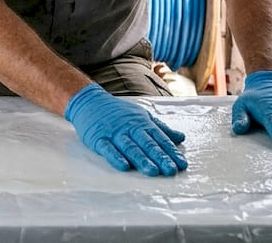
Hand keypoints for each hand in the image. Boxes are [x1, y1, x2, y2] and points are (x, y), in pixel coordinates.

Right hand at [64, 83, 187, 175]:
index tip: (181, 164)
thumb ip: (161, 128)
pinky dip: (116, 157)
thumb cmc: (118, 112)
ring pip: (129, 147)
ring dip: (141, 159)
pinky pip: (108, 148)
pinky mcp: (98, 138)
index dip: (170, 152)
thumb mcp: (142, 116)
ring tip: (153, 171)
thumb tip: (181, 138)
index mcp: (142, 123)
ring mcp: (114, 133)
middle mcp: (129, 128)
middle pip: (147, 144)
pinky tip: (124, 166)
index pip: (159, 138)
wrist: (89, 101)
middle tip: (171, 170)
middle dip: (160, 157)